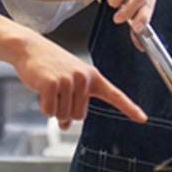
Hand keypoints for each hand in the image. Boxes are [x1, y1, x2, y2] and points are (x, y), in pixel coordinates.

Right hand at [14, 35, 147, 129]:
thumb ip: (73, 102)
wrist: (29, 47)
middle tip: (57, 93)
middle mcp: (84, 78)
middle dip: (65, 110)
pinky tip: (41, 89)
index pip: (115, 95)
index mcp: (92, 76)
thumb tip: (66, 124)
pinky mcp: (52, 84)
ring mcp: (69, 80)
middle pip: (79, 116)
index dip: (129, 108)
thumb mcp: (67, 81)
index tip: (142, 118)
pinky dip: (43, 106)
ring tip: (48, 88)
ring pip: (63, 115)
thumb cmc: (49, 64)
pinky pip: (49, 111)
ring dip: (53, 107)